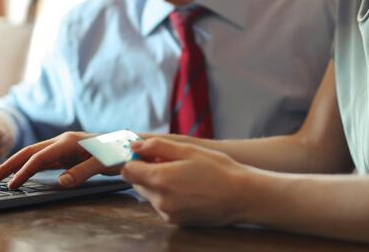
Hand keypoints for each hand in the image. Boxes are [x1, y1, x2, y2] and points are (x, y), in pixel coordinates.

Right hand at [0, 131, 117, 188]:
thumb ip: (82, 172)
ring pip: (36, 154)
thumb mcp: (103, 163)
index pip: (40, 157)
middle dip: (12, 163)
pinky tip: (24, 172)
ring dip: (19, 164)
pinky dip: (31, 165)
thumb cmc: (118, 152)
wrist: (130, 144)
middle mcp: (64, 141)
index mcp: (69, 141)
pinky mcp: (68, 153)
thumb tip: (60, 182)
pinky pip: (45, 159)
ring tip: (2, 176)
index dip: (24, 171)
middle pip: (32, 151)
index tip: (12, 184)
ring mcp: (65, 146)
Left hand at [121, 137, 249, 225]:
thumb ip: (157, 146)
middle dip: (147, 170)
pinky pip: (161, 204)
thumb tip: (135, 146)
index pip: (128, 170)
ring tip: (182, 173)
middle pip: (137, 182)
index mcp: (160, 179)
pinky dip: (167, 194)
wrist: (241, 196)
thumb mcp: (188, 149)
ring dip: (157, 182)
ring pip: (149, 194)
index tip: (147, 152)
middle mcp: (160, 200)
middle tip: (169, 160)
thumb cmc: (218, 169)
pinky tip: (187, 186)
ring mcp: (168, 213)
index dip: (135, 159)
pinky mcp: (176, 221)